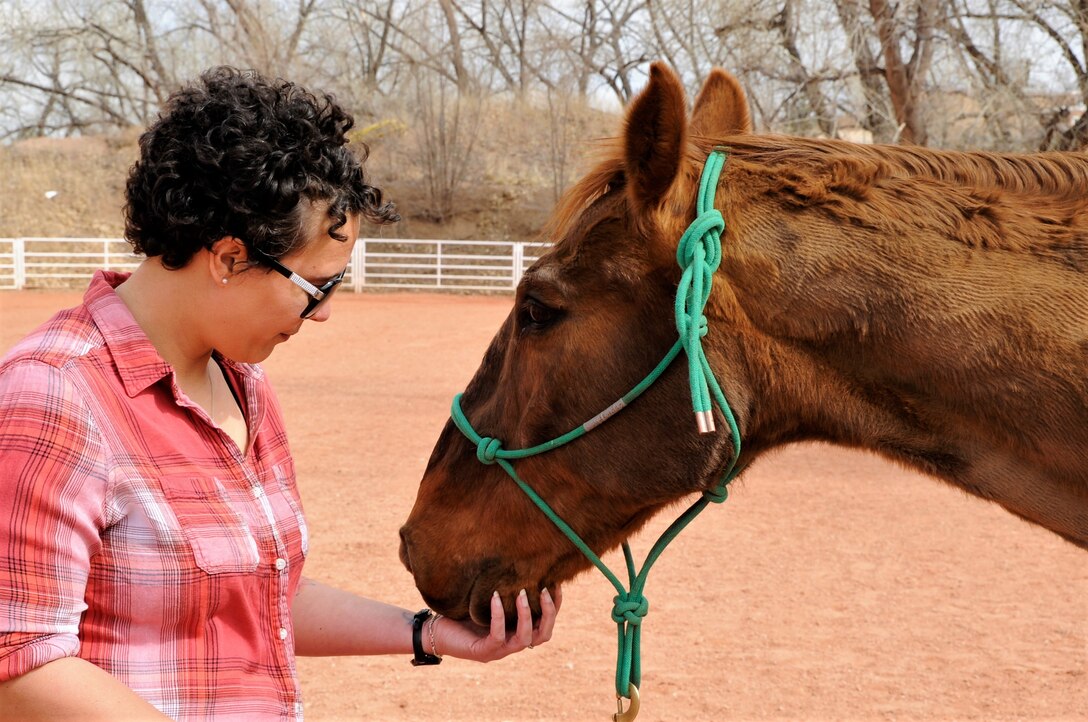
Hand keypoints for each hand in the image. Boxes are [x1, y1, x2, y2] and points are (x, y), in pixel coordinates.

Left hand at [433, 585, 561, 662]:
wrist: (436, 631)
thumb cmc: (463, 613)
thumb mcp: (490, 600)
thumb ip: (506, 590)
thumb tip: (521, 562)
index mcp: (517, 632)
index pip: (545, 623)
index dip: (555, 606)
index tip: (556, 585)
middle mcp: (512, 644)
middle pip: (543, 635)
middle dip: (548, 613)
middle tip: (544, 590)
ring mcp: (499, 651)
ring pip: (525, 638)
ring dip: (527, 615)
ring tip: (522, 593)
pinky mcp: (483, 652)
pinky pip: (497, 635)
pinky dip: (499, 616)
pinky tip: (495, 598)